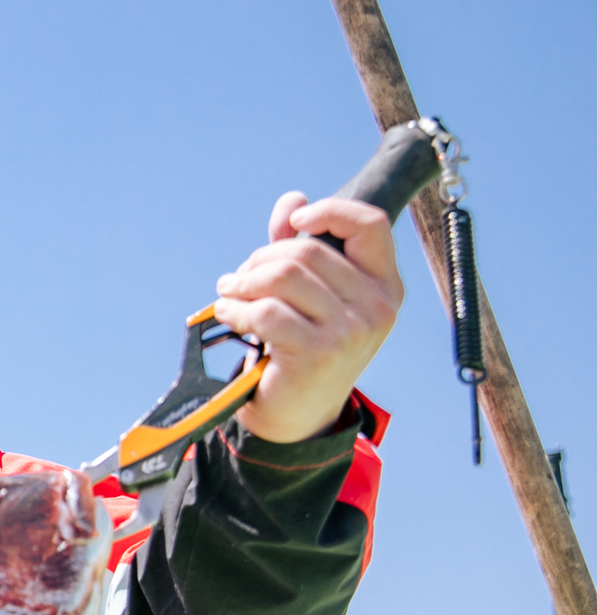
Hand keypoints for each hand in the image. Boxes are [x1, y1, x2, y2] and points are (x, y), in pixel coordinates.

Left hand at [215, 192, 403, 443]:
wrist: (296, 415)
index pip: (370, 224)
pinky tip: (228, 315)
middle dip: (261, 259)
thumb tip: (293, 200)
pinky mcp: (318, 353)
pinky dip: (237, 309)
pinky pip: (266, 311)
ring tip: (229, 294)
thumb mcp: (309, 295)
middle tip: (239, 278)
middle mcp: (378, 306)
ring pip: (284, 277)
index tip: (293, 223)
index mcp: (385, 285)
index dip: (329, 212)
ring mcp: (352, 331)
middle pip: (308, 251)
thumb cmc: (302, 347)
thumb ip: (300, 246)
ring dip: (244, 282)